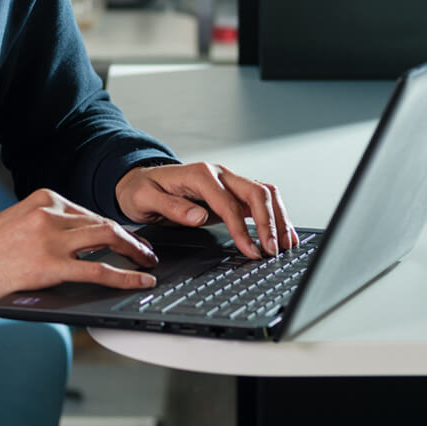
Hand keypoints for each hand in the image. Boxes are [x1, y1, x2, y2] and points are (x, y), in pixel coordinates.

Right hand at [0, 188, 158, 321]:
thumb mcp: (14, 226)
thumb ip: (44, 227)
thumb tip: (75, 243)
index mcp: (40, 199)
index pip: (87, 212)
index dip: (112, 228)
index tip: (126, 238)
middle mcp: (47, 212)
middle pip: (103, 222)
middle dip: (130, 238)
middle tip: (146, 251)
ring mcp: (49, 237)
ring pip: (107, 238)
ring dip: (135, 252)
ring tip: (147, 264)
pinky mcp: (49, 266)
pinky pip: (99, 269)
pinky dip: (126, 275)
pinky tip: (139, 281)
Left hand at [115, 162, 296, 259]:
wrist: (139, 181)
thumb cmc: (141, 190)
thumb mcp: (145, 199)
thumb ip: (172, 207)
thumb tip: (200, 216)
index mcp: (199, 175)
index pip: (229, 203)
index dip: (242, 229)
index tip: (251, 251)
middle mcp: (218, 174)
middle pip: (256, 192)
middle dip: (270, 222)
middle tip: (274, 251)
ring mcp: (227, 182)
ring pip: (264, 193)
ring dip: (279, 218)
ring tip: (287, 244)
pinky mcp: (231, 192)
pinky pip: (260, 200)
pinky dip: (275, 215)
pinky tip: (283, 233)